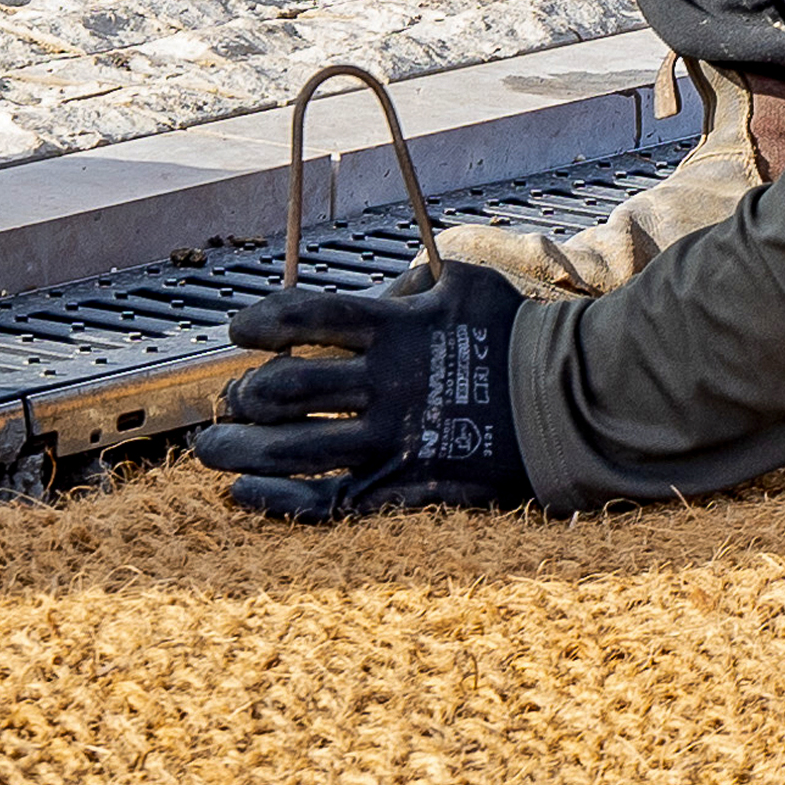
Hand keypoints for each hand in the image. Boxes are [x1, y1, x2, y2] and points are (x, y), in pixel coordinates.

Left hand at [194, 267, 534, 523]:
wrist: (572, 400)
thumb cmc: (516, 332)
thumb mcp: (462, 283)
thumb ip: (408, 284)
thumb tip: (374, 290)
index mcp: (397, 328)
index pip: (311, 318)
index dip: (265, 321)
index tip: (237, 331)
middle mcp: (388, 384)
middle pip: (291, 389)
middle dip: (245, 398)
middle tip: (225, 404)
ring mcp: (396, 440)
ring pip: (298, 449)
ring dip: (244, 450)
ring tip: (211, 451)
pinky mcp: (409, 485)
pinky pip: (332, 501)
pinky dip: (282, 501)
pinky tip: (248, 495)